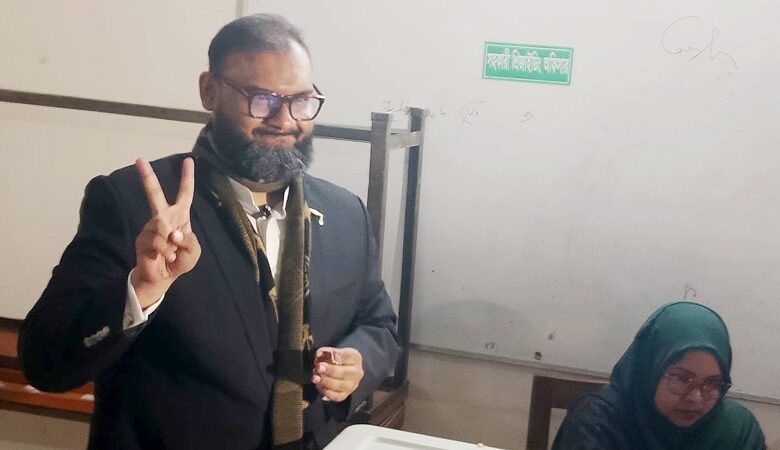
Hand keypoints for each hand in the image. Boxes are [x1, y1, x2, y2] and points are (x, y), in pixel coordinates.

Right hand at [130, 157, 200, 307]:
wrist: (162, 277)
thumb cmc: (179, 260)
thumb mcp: (193, 251)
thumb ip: (189, 240)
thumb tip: (173, 232)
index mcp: (179, 216)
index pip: (185, 194)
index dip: (187, 178)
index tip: (188, 160)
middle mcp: (163, 217)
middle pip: (154, 194)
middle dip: (147, 176)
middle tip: (139, 159)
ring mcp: (151, 227)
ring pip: (162, 228)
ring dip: (171, 244)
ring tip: (171, 254)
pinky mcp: (142, 239)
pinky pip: (156, 241)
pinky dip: (165, 251)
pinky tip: (164, 257)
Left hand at [311, 347, 363, 402]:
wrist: (343, 369)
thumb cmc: (336, 358)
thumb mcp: (332, 351)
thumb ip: (324, 352)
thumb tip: (318, 355)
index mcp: (355, 357)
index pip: (347, 356)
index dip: (335, 356)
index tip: (326, 356)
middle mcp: (356, 372)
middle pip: (343, 372)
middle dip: (329, 370)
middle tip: (318, 368)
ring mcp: (352, 385)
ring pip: (340, 385)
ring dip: (325, 382)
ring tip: (315, 378)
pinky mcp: (346, 394)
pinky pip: (337, 396)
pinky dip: (326, 392)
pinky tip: (318, 386)